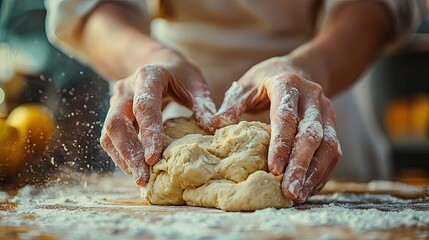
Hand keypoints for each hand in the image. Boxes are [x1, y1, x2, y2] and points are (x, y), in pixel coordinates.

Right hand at [100, 48, 215, 185]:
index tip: (153, 158)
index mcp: (148, 76)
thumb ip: (204, 104)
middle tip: (143, 178)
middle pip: (117, 123)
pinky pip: (110, 139)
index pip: (145, 107)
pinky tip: (136, 171)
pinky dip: (122, 157)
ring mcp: (116, 102)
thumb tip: (215, 127)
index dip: (148, 133)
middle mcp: (126, 89)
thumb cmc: (181, 75)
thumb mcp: (196, 83)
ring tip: (140, 181)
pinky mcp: (115, 116)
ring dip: (123, 159)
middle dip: (129, 153)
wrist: (158, 64)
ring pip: (109, 134)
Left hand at [211, 56, 340, 202]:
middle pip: (311, 134)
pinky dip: (321, 172)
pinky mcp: (333, 125)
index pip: (286, 117)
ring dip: (314, 173)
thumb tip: (212, 124)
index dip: (281, 144)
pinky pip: (333, 152)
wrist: (300, 70)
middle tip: (289, 191)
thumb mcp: (245, 86)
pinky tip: (307, 189)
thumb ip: (232, 104)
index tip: (273, 169)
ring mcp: (327, 111)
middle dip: (300, 165)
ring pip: (328, 145)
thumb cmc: (265, 81)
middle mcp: (313, 97)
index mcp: (288, 84)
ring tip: (298, 195)